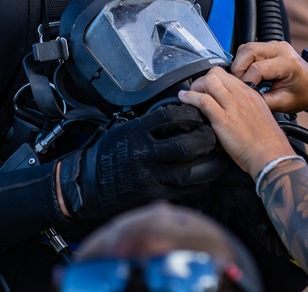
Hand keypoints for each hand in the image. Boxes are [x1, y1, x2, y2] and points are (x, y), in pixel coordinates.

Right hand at [58, 103, 225, 219]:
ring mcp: (149, 177)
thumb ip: (149, 123)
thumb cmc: (110, 153)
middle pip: (185, 146)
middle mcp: (144, 155)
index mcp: (137, 133)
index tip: (200, 111)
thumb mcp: (125, 129)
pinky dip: (198, 182)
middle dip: (206, 139)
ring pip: (189, 171)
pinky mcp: (152, 195)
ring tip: (218, 156)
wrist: (89, 183)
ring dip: (208, 164)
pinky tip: (205, 175)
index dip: (190, 113)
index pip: (170, 117)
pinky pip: (183, 189)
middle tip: (215, 134)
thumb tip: (179, 113)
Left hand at [180, 67, 294, 175]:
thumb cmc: (268, 141)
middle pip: (216, 74)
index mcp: (251, 94)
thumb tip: (232, 108)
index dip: (214, 80)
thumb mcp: (260, 115)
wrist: (271, 155)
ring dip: (195, 87)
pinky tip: (184, 99)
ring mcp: (232, 106)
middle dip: (202, 80)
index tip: (208, 88)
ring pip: (209, 82)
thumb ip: (246, 107)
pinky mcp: (223, 120)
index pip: (228, 76)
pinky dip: (189, 98)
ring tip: (189, 96)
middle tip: (197, 92)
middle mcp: (241, 96)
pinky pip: (203, 100)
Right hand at [230, 41, 307, 113]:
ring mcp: (275, 45)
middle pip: (248, 51)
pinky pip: (250, 49)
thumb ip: (263, 101)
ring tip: (242, 80)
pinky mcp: (270, 46)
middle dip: (238, 69)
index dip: (245, 82)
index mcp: (287, 63)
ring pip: (246, 48)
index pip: (257, 69)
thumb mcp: (284, 103)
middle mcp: (280, 49)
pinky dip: (243, 61)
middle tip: (238, 84)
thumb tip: (243, 98)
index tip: (242, 92)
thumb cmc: (304, 94)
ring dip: (239, 63)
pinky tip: (247, 73)